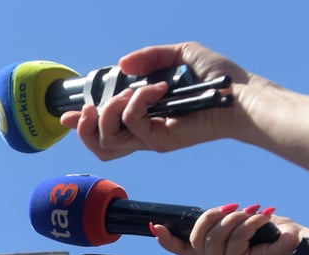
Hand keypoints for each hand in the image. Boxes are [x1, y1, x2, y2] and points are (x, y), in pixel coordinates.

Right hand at [60, 41, 251, 160]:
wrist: (242, 96)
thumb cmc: (218, 78)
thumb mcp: (179, 55)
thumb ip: (150, 56)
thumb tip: (121, 64)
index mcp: (143, 118)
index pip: (104, 132)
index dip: (80, 127)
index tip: (66, 116)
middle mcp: (143, 133)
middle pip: (98, 145)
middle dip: (85, 126)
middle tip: (94, 106)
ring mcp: (150, 140)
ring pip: (108, 140)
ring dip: (109, 112)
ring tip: (128, 93)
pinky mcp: (160, 141)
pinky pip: (133, 123)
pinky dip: (137, 101)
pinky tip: (157, 87)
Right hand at [154, 205, 307, 254]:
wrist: (301, 248)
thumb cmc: (277, 234)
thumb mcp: (246, 221)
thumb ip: (225, 221)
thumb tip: (211, 212)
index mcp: (215, 254)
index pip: (184, 250)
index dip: (167, 240)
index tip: (155, 226)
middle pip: (197, 237)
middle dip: (213, 217)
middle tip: (235, 206)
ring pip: (214, 237)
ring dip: (235, 219)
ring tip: (255, 213)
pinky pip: (232, 240)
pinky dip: (248, 224)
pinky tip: (262, 218)